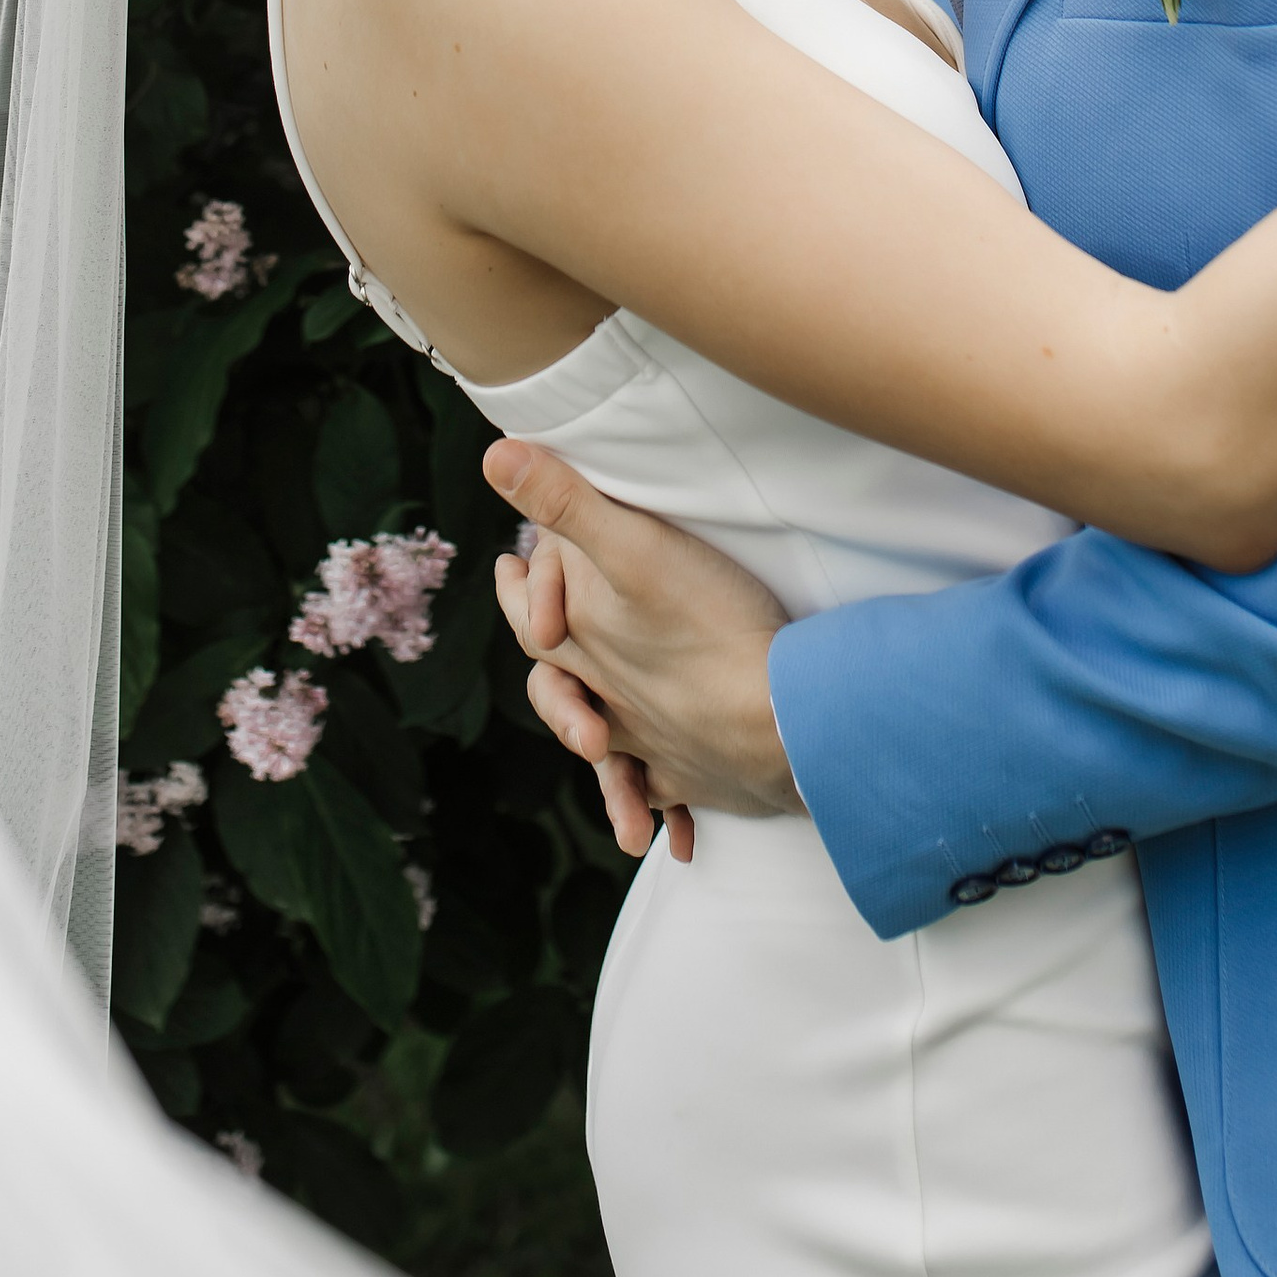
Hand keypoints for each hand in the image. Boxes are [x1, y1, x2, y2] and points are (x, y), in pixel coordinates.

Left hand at [485, 440, 800, 860]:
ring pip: (609, 754)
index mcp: (586, 645)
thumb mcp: (635, 548)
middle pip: (559, 687)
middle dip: (546, 665)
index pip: (530, 619)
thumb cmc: (711, 627)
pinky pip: (668, 794)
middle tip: (540, 638)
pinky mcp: (700, 776)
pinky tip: (668, 823)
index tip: (506, 570)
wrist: (780, 717)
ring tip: (594, 750)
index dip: (517, 590)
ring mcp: (654, 744)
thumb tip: (495, 452)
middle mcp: (610, 699)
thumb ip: (566, 505)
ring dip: (598, 753)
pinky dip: (660, 804)